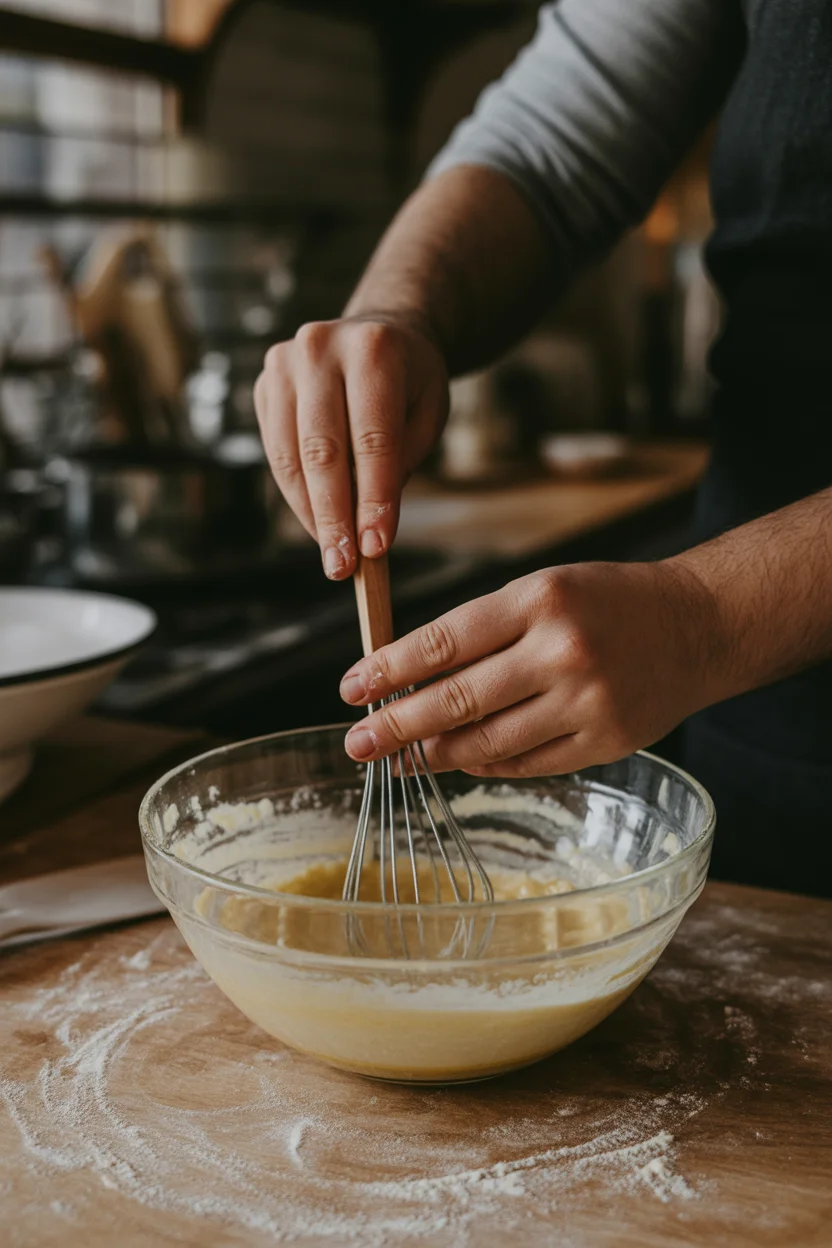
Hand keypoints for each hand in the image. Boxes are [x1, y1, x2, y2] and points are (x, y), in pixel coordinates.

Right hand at [254, 315, 447, 578]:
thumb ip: (402, 461)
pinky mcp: (264, 384)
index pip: (373, 439)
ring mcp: (283, 363)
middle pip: (323, 450)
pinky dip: (297, 494)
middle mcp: (320, 347)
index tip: (376, 548)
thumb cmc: (409, 382)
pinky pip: (276, 452)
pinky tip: (318, 522)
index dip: (373, 498)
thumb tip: (368, 527)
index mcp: (373, 348)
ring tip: (332, 555)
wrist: (378, 332)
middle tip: (344, 567)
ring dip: (311, 513)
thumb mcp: (428, 413)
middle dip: (335, 516)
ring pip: (292, 456)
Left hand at [339, 561, 719, 776]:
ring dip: (434, 753)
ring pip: (488, 741)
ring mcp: (587, 702)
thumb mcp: (543, 591)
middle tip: (357, 741)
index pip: (445, 641)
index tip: (351, 687)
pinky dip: (485, 764)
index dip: (390, 669)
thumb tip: (408, 681)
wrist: (696, 626)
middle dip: (397, 724)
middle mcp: (562, 651)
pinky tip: (457, 760)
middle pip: (458, 699)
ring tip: (400, 757)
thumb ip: (482, 633)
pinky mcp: (606, 741)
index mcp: (540, 600)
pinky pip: (527, 763)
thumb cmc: (606, 602)